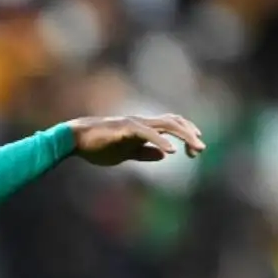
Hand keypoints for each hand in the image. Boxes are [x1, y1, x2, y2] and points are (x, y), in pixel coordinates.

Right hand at [68, 114, 206, 166]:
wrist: (75, 139)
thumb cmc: (97, 146)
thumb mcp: (124, 153)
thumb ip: (144, 153)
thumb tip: (164, 155)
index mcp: (143, 128)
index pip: (172, 125)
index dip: (187, 134)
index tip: (196, 150)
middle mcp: (142, 122)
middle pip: (174, 122)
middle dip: (191, 134)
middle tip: (202, 149)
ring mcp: (134, 124)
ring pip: (166, 125)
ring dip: (183, 135)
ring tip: (194, 148)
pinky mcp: (125, 128)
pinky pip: (147, 134)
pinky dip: (160, 141)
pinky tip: (170, 151)